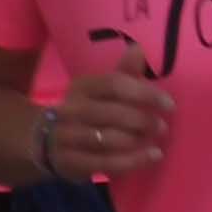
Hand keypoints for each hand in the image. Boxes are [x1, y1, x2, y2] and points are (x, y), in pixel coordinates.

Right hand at [49, 45, 172, 180]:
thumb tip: (138, 48)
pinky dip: (131, 161)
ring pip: (105, 139)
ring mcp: (66, 137)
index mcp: (81, 87)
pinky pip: (103, 163)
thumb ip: (123, 74)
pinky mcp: (69, 162)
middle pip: (110, 113)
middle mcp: (70, 110)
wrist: (42, 142)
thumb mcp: (100, 91)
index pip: (114, 85)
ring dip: (136, 141)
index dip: (144, 93)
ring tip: (155, 143)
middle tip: (161, 127)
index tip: (169, 105)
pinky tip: (152, 156)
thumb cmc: (84, 112)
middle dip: (141, 120)